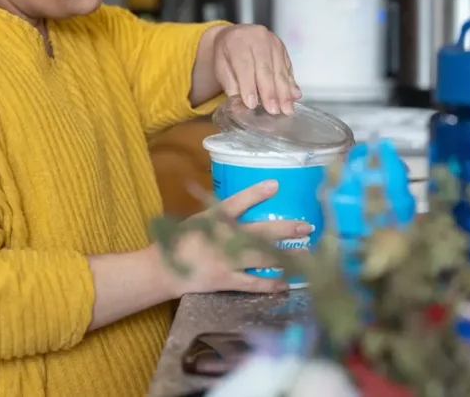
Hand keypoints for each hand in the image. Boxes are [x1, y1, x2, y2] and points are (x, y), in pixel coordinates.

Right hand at [154, 179, 312, 296]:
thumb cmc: (180, 241)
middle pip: (259, 231)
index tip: (275, 184)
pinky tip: (286, 284)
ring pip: (262, 257)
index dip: (255, 193)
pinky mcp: (226, 280)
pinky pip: (252, 283)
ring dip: (286, 256)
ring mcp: (226, 260)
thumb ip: (219, 214)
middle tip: (307, 226)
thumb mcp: (197, 220)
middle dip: (284, 229)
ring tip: (306, 254)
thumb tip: (246, 204)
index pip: (236, 202)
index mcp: (213, 219)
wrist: (162, 270)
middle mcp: (223, 238)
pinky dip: (270, 284)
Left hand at [211, 24, 301, 113]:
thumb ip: (230, 84)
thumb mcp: (221, 66)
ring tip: (286, 109)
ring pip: (279, 70)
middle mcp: (258, 39)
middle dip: (270, 92)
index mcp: (238, 42)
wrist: (237, 33)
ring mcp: (273, 43)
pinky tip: (295, 96)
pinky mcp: (283, 48)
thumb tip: (240, 105)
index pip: (244, 66)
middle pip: (265, 69)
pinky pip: (288, 68)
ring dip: (284, 92)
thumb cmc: (228, 54)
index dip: (249, 86)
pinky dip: (291, 83)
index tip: (252, 104)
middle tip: (274, 111)